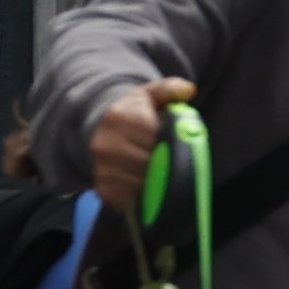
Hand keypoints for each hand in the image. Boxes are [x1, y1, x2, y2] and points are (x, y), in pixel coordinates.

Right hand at [91, 77, 199, 210]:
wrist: (100, 131)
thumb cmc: (133, 114)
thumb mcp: (150, 95)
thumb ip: (170, 89)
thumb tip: (188, 90)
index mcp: (120, 118)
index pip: (157, 139)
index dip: (172, 144)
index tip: (175, 144)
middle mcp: (106, 144)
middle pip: (151, 164)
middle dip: (166, 164)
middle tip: (171, 160)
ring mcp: (103, 169)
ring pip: (144, 184)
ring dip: (157, 181)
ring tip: (160, 171)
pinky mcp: (104, 189)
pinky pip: (134, 199)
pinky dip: (145, 195)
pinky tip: (148, 184)